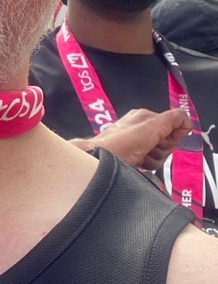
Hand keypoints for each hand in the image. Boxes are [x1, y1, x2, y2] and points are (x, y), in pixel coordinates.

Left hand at [70, 107, 190, 168]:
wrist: (98, 161)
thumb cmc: (122, 143)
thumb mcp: (151, 127)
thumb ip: (172, 120)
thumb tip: (186, 121)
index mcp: (146, 117)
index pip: (175, 126)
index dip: (172, 136)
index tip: (160, 140)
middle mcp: (142, 128)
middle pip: (169, 142)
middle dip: (162, 150)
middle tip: (148, 150)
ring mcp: (138, 143)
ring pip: (161, 155)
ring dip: (154, 159)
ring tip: (140, 158)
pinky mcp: (134, 157)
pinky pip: (151, 163)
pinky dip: (147, 166)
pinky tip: (137, 165)